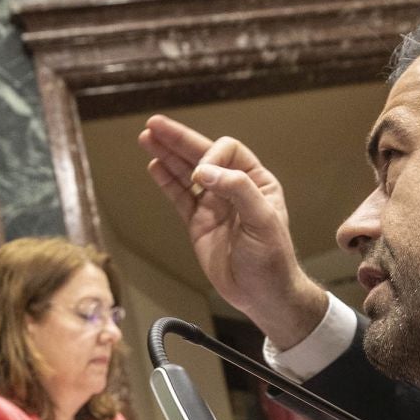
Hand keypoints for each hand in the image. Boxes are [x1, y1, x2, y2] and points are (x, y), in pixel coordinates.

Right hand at [140, 115, 328, 348]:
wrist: (262, 295)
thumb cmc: (272, 260)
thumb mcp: (263, 221)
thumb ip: (238, 190)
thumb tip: (205, 171)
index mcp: (256, 181)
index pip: (228, 152)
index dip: (211, 156)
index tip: (202, 177)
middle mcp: (233, 188)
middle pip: (202, 154)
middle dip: (179, 140)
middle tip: (155, 125)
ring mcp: (214, 205)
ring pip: (186, 173)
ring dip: (167, 155)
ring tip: (146, 138)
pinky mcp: (198, 223)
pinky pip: (179, 197)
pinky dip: (166, 181)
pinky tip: (154, 165)